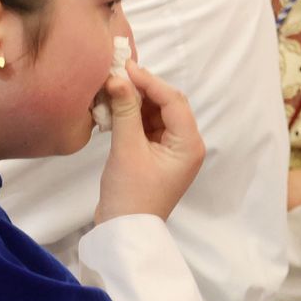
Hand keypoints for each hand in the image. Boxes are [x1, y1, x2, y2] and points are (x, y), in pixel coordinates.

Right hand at [96, 62, 205, 225]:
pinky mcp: (157, 156)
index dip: (149, 81)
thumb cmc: (130, 194)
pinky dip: (132, 117)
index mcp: (189, 144)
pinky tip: (113, 109)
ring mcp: (172, 151)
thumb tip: (118, 78)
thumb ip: (125, 110)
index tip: (124, 68)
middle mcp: (187, 145)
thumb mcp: (127, 149)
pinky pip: (147, 128)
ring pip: (156, 114)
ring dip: (135, 102)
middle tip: (116, 75)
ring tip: (110, 90)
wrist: (124, 232)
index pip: (173, 100)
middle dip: (142, 89)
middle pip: (167, 105)